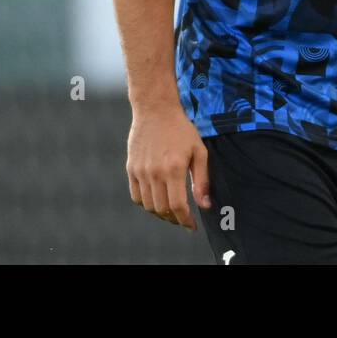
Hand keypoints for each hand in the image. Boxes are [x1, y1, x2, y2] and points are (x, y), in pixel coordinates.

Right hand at [126, 103, 211, 230]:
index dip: (185, 221)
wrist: (155, 110)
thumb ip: (202, 180)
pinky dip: (146, 203)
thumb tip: (205, 205)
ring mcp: (140, 171)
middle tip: (183, 218)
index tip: (192, 227)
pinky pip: (136, 195)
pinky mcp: (131, 168)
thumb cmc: (181, 130)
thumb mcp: (199, 151)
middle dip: (174, 219)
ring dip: (160, 213)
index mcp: (174, 169)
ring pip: (148, 205)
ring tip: (171, 211)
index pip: (178, 206)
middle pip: (162, 209)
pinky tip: (156, 200)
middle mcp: (155, 172)